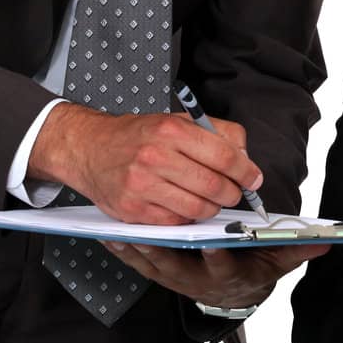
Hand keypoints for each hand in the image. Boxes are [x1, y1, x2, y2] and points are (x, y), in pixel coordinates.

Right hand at [29, 104, 263, 223]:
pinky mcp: (132, 209)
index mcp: (171, 130)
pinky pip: (175, 222)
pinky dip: (187, 218)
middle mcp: (155, 157)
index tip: (253, 179)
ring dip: (212, 209)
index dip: (246, 172)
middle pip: (213, 186)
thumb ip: (217, 133)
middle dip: (232, 194)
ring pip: (197, 208)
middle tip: (233, 193)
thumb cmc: (138, 135)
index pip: (224, 156)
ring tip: (211, 200)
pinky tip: (185, 206)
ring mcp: (142, 185)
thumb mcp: (178, 120)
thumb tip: (245, 158)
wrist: (90, 148)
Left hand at [104, 241, 330, 309]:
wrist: (236, 291)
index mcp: (228, 276)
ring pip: (153, 266)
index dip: (217, 256)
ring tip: (120, 231)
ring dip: (136, 251)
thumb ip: (297, 250)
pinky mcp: (160, 273)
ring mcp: (176, 279)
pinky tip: (109, 234)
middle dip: (162, 252)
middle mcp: (198, 281)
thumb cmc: (256, 268)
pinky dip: (124, 251)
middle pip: (178, 268)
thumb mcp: (278, 261)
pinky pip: (138, 263)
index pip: (222, 265)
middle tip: (148, 234)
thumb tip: (326, 242)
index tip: (211, 242)